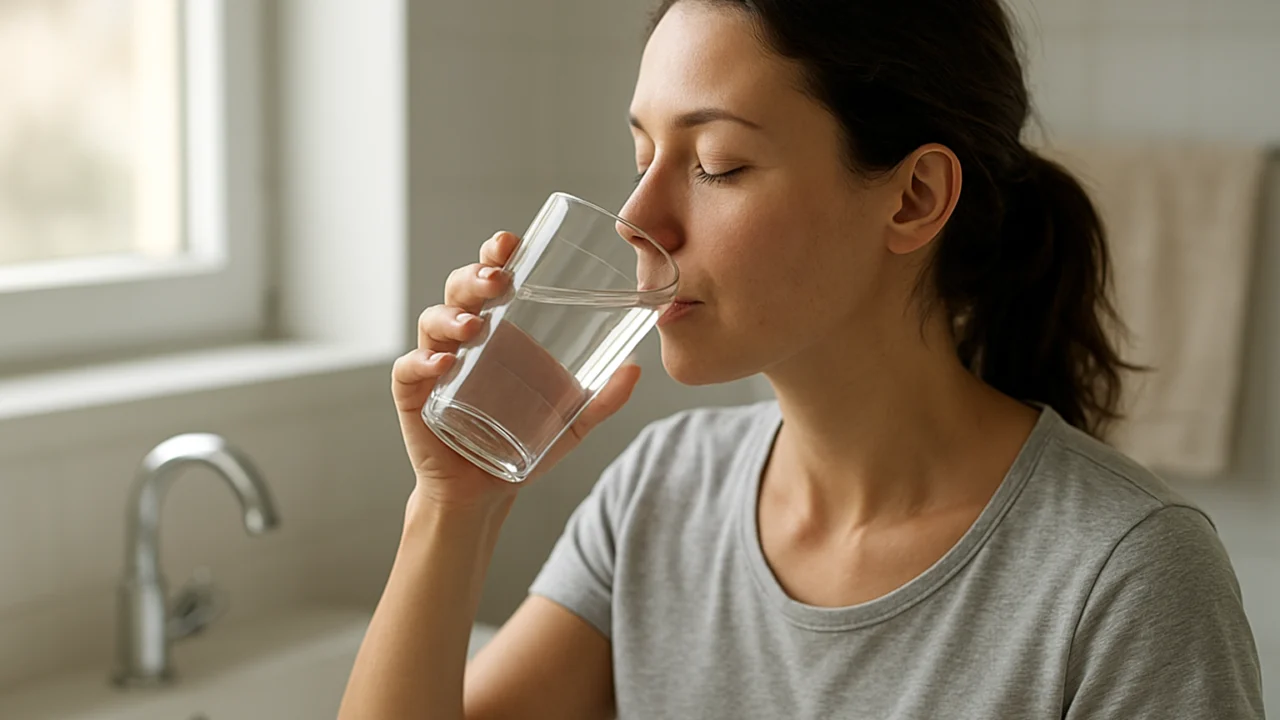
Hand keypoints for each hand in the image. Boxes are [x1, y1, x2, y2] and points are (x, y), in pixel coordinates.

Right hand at [391, 231, 642, 509]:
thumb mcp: (572, 421)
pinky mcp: (415, 395)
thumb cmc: (523, 441)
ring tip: (474, 326)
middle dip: (475, 276)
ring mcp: (436, 363)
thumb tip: (636, 368)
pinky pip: (410, 369)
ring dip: (452, 316)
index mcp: (500, 329)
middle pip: (460, 289)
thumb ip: (603, 398)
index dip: (496, 255)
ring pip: (433, 321)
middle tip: (498, 279)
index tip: (511, 242)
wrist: (486, 491)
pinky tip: (444, 364)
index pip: (493, 278)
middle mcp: (465, 337)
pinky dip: (423, 362)